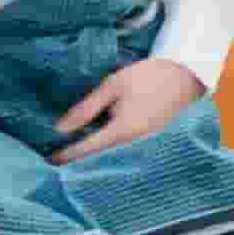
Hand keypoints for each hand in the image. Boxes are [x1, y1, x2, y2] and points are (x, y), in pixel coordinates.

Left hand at [53, 57, 204, 161]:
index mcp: (122, 132)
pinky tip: (97, 140)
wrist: (187, 74)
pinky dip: (106, 148)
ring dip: (91, 154)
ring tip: (71, 149)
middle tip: (54, 156)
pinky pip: (122, 149)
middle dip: (77, 159)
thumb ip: (85, 108)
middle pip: (98, 159)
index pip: (86, 151)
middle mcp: (133, 145)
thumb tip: (59, 129)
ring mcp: (144, 145)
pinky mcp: (150, 140)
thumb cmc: (147, 76)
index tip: (46, 160)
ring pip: (110, 155)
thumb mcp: (112, 86)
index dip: (65, 156)